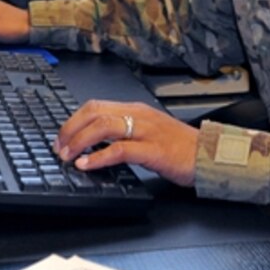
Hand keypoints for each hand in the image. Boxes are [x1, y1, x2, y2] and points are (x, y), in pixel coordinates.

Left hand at [55, 100, 198, 187]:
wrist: (209, 154)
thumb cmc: (180, 147)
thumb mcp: (148, 132)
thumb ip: (125, 132)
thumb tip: (95, 142)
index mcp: (136, 109)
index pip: (96, 105)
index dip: (74, 119)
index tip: (62, 136)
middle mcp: (139, 115)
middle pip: (95, 112)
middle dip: (71, 129)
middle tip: (59, 147)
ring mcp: (146, 131)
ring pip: (104, 126)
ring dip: (80, 141)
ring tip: (68, 156)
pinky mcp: (153, 150)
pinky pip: (120, 150)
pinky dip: (99, 157)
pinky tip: (87, 164)